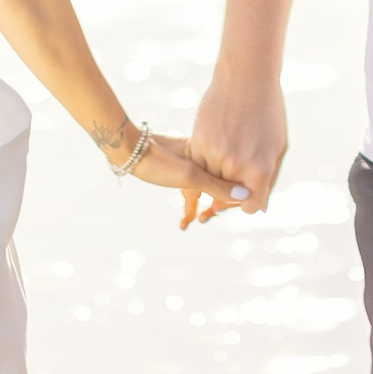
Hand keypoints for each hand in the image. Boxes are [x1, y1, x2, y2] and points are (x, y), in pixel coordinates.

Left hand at [114, 131, 247, 229]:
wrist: (127, 150)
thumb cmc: (157, 161)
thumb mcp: (190, 177)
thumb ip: (217, 187)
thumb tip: (245, 196)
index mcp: (213, 153)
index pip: (233, 178)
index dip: (234, 197)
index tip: (223, 211)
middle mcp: (205, 158)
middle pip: (220, 186)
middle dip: (217, 205)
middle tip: (206, 219)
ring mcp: (192, 165)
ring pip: (205, 191)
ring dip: (201, 208)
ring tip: (195, 222)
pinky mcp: (179, 172)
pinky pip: (191, 192)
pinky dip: (190, 207)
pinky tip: (183, 223)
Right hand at [190, 71, 286, 212]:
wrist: (246, 77)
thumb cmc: (268, 112)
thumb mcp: (277, 148)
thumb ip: (267, 180)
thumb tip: (257, 207)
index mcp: (260, 171)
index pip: (250, 207)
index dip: (249, 200)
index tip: (249, 188)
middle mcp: (235, 168)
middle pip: (228, 196)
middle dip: (233, 185)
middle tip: (239, 160)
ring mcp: (214, 156)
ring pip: (211, 181)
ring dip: (217, 172)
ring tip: (231, 144)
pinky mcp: (198, 144)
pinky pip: (200, 165)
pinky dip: (207, 159)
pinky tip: (219, 138)